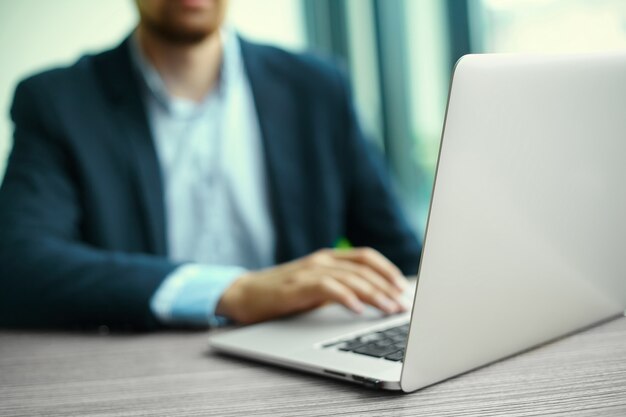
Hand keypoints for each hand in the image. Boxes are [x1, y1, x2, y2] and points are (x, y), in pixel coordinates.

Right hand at [215, 247, 408, 323]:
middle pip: (363, 269)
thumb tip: (372, 300)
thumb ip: (339, 288)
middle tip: (403, 305)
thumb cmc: (282, 294)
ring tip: (389, 309)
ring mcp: (309, 271)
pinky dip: (346, 297)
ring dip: (374, 295)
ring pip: (350, 278)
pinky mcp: (297, 285)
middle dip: (387, 287)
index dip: (387, 269)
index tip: (404, 287)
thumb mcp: (315, 288)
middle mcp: (321, 260)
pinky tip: (358, 310)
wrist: (244, 295)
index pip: (365, 257)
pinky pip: (328, 287)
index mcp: (328, 258)